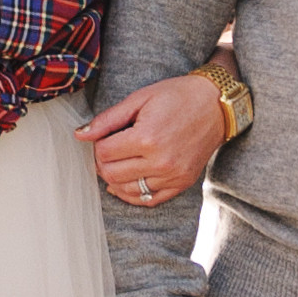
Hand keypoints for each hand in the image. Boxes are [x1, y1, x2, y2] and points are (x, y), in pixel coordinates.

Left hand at [77, 72, 226, 206]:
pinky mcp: (182, 183)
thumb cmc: (177, 96)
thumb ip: (108, 119)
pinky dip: (133, 195)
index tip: (104, 137)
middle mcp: (160, 162)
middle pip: (112, 174)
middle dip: (103, 163)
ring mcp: (173, 176)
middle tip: (108, 150)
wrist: (217, 105)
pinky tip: (127, 183)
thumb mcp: (140, 99)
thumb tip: (80, 135)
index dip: (98, 145)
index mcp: (147, 138)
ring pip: (127, 190)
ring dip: (115, 179)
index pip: (104, 154)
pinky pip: (149, 200)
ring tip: (118, 163)